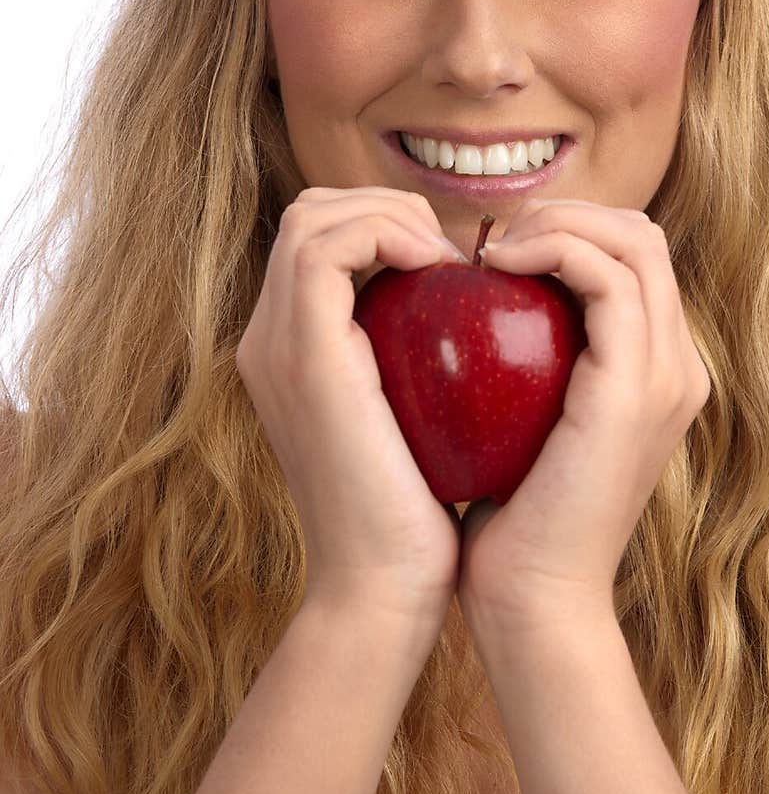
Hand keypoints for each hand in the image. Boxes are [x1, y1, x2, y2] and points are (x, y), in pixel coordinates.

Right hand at [235, 186, 465, 633]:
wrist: (384, 589)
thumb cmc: (419, 516)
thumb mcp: (417, 422)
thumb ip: (417, 366)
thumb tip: (475, 320)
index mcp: (292, 352)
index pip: (321, 241)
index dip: (385, 224)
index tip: (454, 264)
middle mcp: (268, 340)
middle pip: (309, 214)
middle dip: (385, 204)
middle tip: (453, 250)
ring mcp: (275, 345)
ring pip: (312, 215)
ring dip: (389, 211)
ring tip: (448, 256)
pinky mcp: (302, 354)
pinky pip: (328, 247)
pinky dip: (386, 234)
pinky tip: (441, 267)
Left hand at [456, 198, 710, 632]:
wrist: (533, 602)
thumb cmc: (507, 520)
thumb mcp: (521, 426)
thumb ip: (524, 367)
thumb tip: (468, 309)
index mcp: (656, 372)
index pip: (629, 257)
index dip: (565, 230)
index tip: (490, 253)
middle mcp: (678, 365)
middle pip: (641, 232)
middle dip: (564, 211)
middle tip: (489, 242)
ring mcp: (668, 373)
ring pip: (633, 237)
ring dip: (556, 220)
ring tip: (489, 251)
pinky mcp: (638, 384)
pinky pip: (606, 275)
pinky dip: (550, 249)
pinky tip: (491, 267)